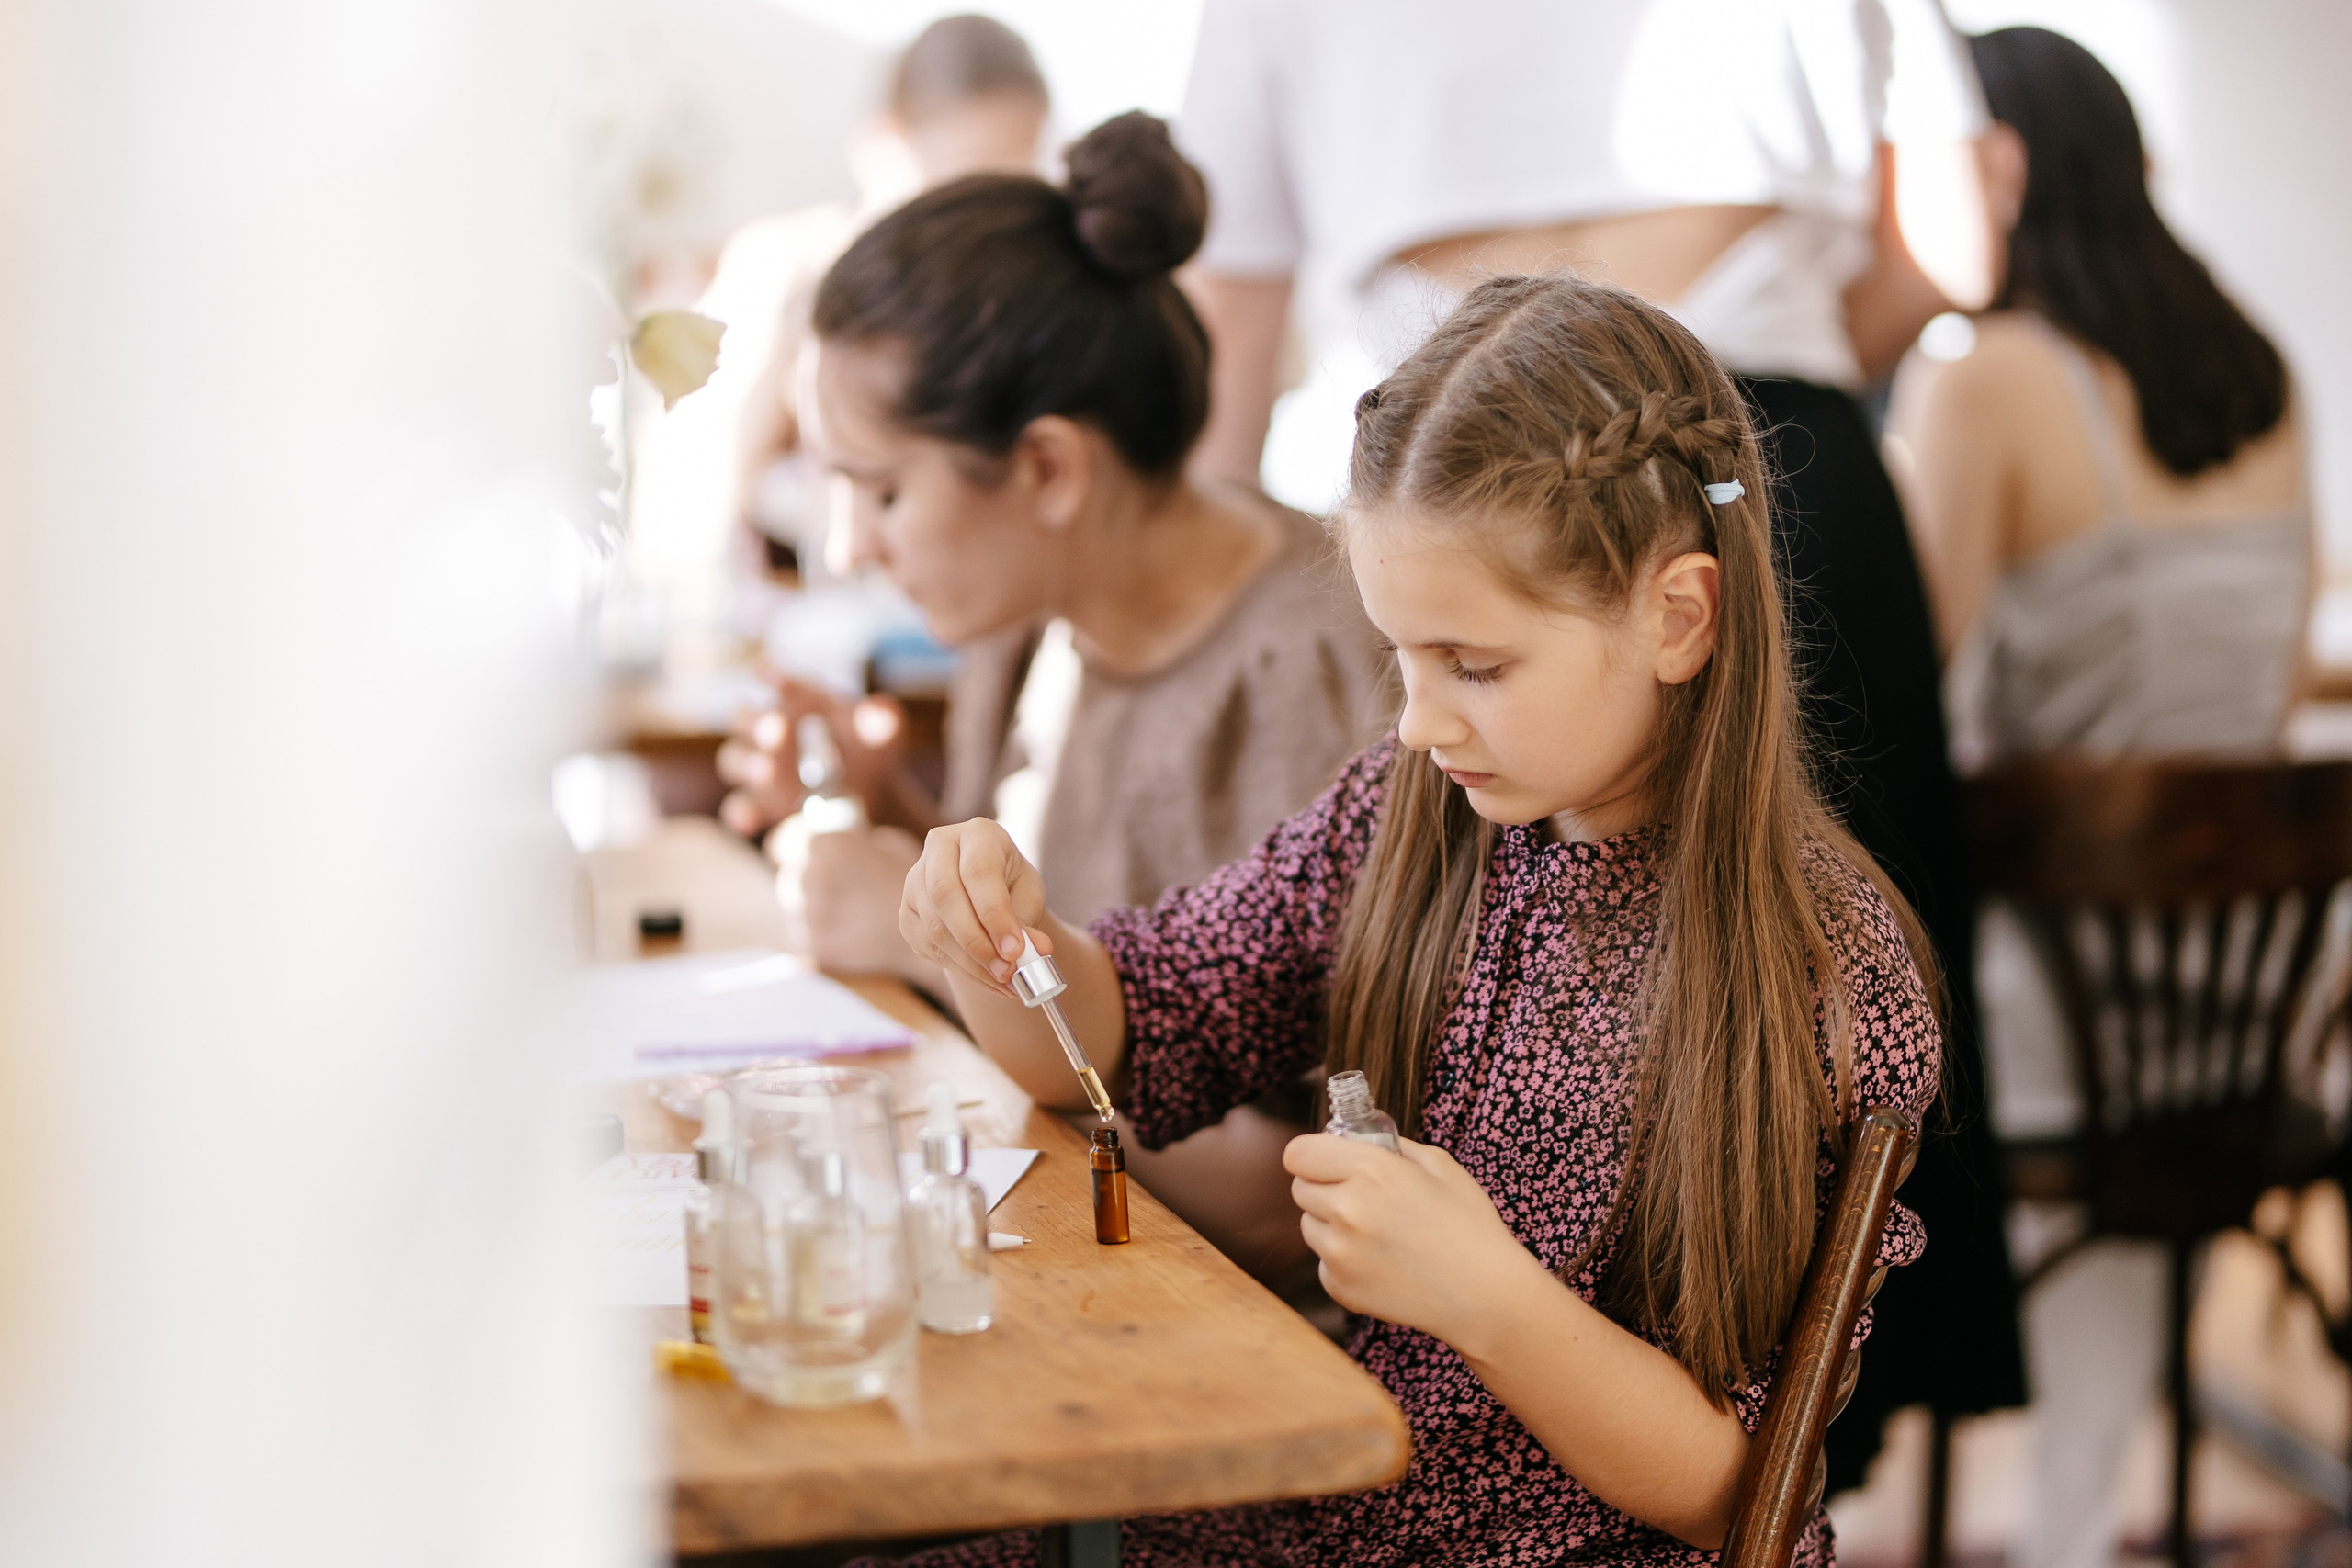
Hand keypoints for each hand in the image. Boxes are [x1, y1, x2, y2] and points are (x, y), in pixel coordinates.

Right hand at [717, 676, 908, 839]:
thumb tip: (882, 709)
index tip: (767, 672)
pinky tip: (748, 822)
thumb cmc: (866, 750)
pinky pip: (739, 807)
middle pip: (746, 719)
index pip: (786, 687)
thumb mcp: (882, 737)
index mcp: (798, 701)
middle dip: (759, 723)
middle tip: (777, 728)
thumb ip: (882, 723)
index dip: (779, 680)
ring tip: (765, 771)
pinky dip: (742, 814)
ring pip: (736, 760)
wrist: (865, 794)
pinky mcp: (757, 804)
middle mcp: (767, 729)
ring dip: (748, 764)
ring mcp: (758, 766)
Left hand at [801, 825, 924, 975]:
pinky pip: (806, 934)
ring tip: (849, 909)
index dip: (791, 844)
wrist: (936, 931)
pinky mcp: (817, 946)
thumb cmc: (915, 882)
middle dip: (806, 878)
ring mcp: (813, 916)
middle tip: (838, 886)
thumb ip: (853, 838)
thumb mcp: (888, 842)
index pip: (785, 840)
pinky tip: (850, 929)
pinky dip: (822, 932)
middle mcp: (813, 878)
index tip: (796, 850)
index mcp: (829, 846)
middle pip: (790, 875)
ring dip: (813, 906)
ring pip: (796, 906)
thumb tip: (833, 839)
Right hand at [899, 818, 1048, 996]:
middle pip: (946, 896)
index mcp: (977, 834)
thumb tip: (1035, 950)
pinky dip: (960, 969)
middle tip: (1006, 971)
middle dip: (977, 942)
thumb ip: (1027, 921)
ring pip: (935, 927)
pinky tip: (985, 978)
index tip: (1015, 950)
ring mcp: (915, 880)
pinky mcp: (906, 912)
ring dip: (971, 963)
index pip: (979, 872)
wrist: (987, 894)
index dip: (995, 915)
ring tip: (1003, 981)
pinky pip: (928, 946)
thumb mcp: (1028, 895)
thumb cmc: (1011, 887)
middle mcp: (939, 849)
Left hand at [1285, 1134, 1546, 1349]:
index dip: (1311, 1154)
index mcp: (1370, 1170)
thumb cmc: (1469, 1225)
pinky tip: (1381, 1262)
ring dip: (1330, 1224)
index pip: (1298, 1153)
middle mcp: (1347, 1210)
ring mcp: (1339, 1253)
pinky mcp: (1340, 1287)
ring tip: (1375, 1232)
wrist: (1485, 1295)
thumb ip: (1393, 1147)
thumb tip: (1362, 1140)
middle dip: (1323, 1187)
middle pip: (1300, 1189)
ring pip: (1309, 1225)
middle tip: (1358, 1196)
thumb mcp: (1439, 1165)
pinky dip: (1343, 1261)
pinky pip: (1324, 1262)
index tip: (1326, 1161)